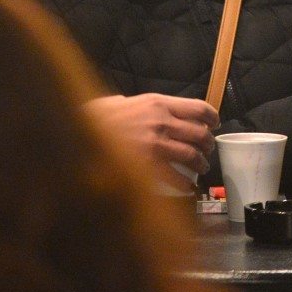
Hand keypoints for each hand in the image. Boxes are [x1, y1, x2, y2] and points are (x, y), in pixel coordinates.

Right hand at [85, 94, 218, 188]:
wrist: (78, 132)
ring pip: (192, 156)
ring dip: (201, 165)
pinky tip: (186, 189)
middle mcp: (161, 121)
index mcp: (157, 102)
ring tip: (201, 170)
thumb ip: (135, 105)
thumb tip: (136, 107)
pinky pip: (176, 178)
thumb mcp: (118, 102)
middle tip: (207, 150)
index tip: (214, 124)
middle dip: (208, 144)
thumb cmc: (94, 117)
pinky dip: (185, 185)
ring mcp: (156, 144)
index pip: (198, 107)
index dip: (211, 117)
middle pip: (199, 133)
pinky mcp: (148, 166)